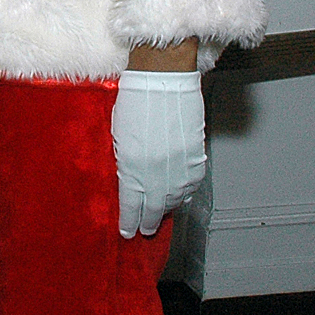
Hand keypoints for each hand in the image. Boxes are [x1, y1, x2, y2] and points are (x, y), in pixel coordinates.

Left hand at [111, 66, 205, 237]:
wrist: (163, 81)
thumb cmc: (134, 102)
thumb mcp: (118, 136)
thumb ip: (123, 161)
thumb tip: (127, 180)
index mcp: (132, 167)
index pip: (131, 204)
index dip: (129, 221)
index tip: (127, 232)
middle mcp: (157, 173)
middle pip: (154, 207)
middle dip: (148, 220)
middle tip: (144, 230)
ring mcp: (179, 167)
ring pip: (174, 199)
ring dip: (165, 207)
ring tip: (159, 213)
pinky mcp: (196, 158)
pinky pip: (190, 185)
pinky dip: (183, 193)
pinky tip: (177, 196)